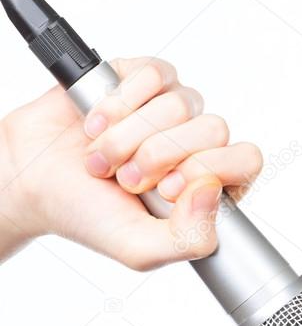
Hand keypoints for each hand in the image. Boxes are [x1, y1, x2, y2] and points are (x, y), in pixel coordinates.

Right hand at [0, 56, 262, 270]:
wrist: (32, 180)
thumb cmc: (89, 216)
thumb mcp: (141, 250)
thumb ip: (189, 239)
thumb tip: (213, 191)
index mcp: (210, 186)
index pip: (245, 160)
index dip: (208, 170)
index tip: (166, 191)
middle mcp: (196, 145)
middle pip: (215, 129)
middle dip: (163, 156)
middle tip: (128, 180)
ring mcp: (171, 110)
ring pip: (182, 104)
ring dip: (132, 137)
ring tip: (105, 159)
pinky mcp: (141, 79)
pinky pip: (154, 76)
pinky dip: (120, 105)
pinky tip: (96, 127)